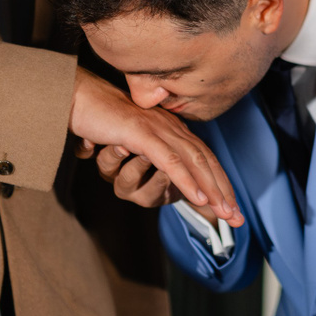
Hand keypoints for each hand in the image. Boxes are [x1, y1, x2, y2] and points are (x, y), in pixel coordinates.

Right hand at [69, 71, 242, 225]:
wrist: (78, 98)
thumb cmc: (101, 120)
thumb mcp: (129, 141)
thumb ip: (144, 155)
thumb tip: (156, 171)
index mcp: (170, 129)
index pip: (203, 157)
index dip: (219, 181)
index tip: (231, 207)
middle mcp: (170, 127)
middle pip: (205, 161)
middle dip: (223, 190)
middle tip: (237, 217)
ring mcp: (157, 130)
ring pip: (193, 162)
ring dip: (211, 189)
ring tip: (224, 211)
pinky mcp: (141, 134)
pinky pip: (169, 161)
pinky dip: (185, 180)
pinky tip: (197, 198)